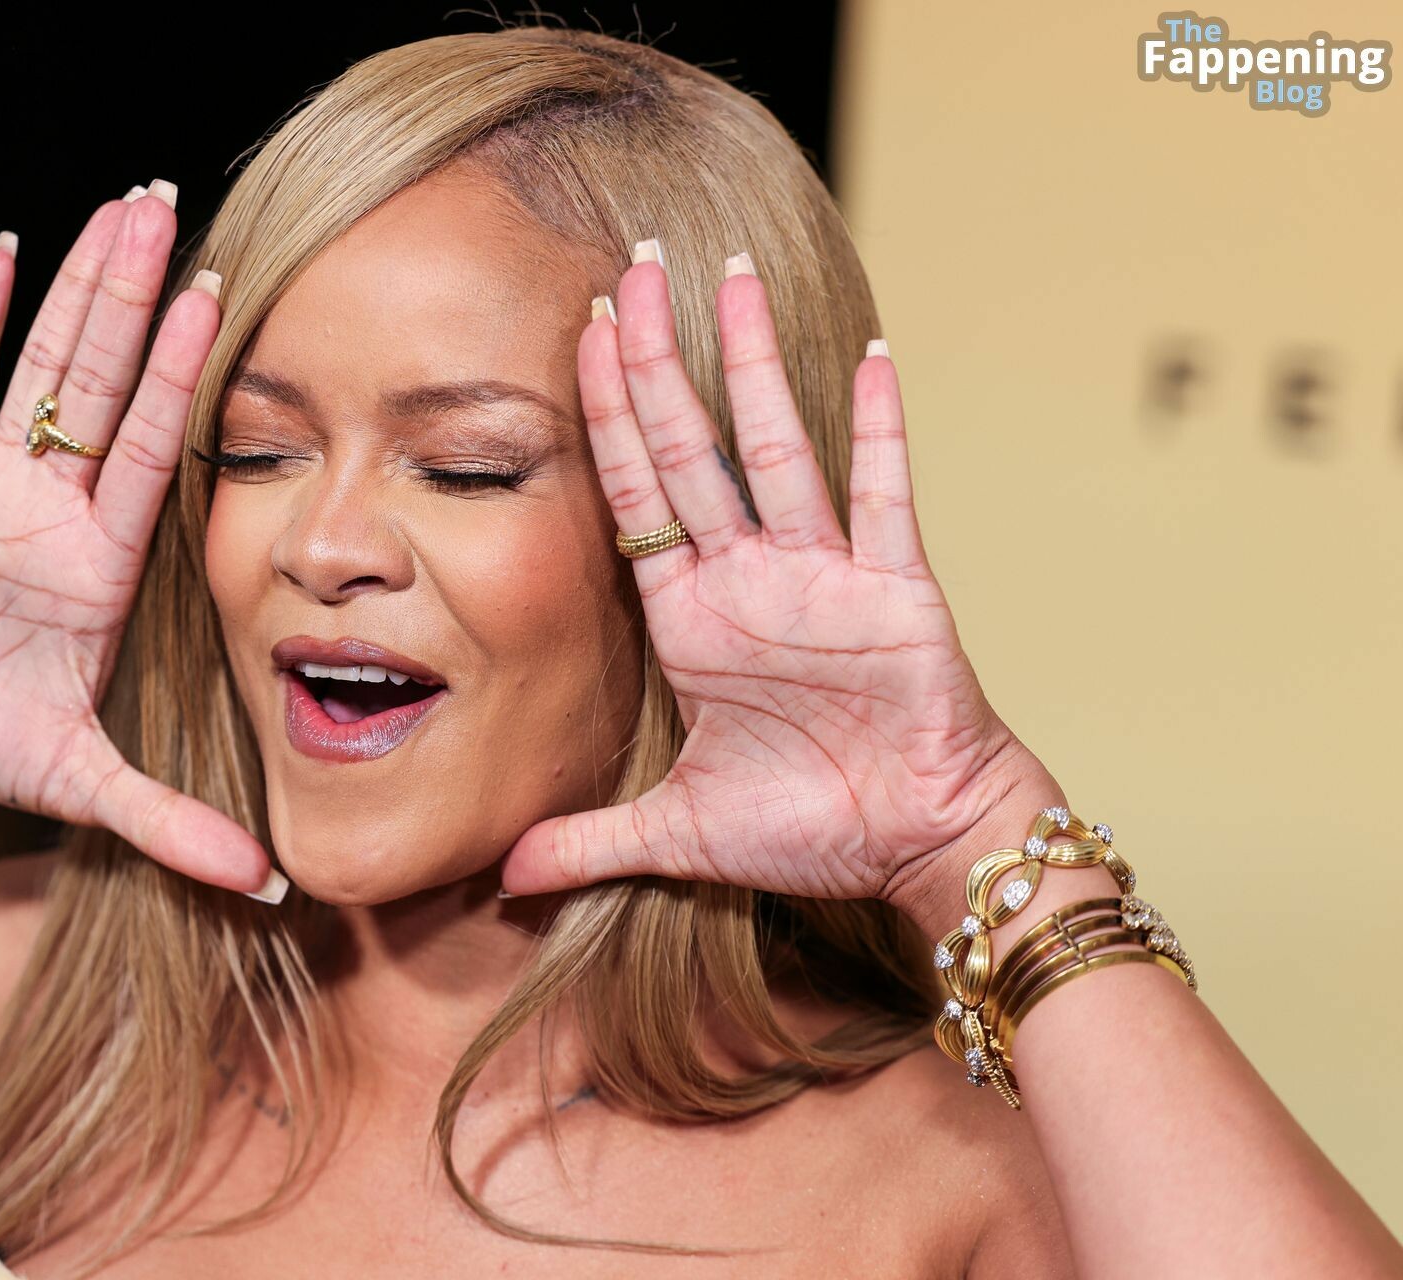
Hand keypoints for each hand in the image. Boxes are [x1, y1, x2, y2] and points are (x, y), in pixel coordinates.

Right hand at [0, 190, 274, 895]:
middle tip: (169, 203)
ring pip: (41, 365)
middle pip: (103, 379)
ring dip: (74, 287)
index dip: (178, 375)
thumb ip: (168, 824)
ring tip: (113, 206)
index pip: (149, 447)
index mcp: (104, 560)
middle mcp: (62, 506)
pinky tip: (9, 250)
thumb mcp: (83, 788)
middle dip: (134, 295)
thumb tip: (267, 883)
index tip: (222, 300)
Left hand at [495, 246, 1059, 923]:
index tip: (576, 334)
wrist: (920, 849)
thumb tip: (505, 875)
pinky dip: (879, 428)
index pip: (635, 494)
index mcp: (693, 617)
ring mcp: (824, 574)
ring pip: (776, 448)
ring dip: (749, 365)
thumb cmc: (814, 829)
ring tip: (726, 277)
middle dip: (655, 360)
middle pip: (690, 447)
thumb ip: (590, 840)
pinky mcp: (895, 589)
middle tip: (631, 267)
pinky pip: (881, 496)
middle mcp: (750, 578)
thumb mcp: (679, 835)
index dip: (604, 417)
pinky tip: (869, 354)